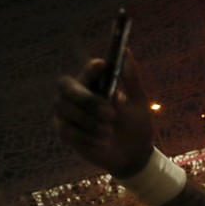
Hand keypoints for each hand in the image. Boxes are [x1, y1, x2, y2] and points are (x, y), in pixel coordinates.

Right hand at [53, 49, 153, 176]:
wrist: (134, 155)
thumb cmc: (136, 125)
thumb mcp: (139, 102)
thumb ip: (131, 78)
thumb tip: (126, 50)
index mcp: (94, 84)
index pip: (87, 71)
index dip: (90, 69)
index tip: (101, 66)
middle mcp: (76, 94)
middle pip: (66, 86)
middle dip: (87, 99)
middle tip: (110, 113)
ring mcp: (67, 113)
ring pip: (66, 109)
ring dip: (90, 122)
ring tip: (109, 132)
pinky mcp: (65, 132)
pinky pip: (69, 131)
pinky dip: (88, 138)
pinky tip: (103, 143)